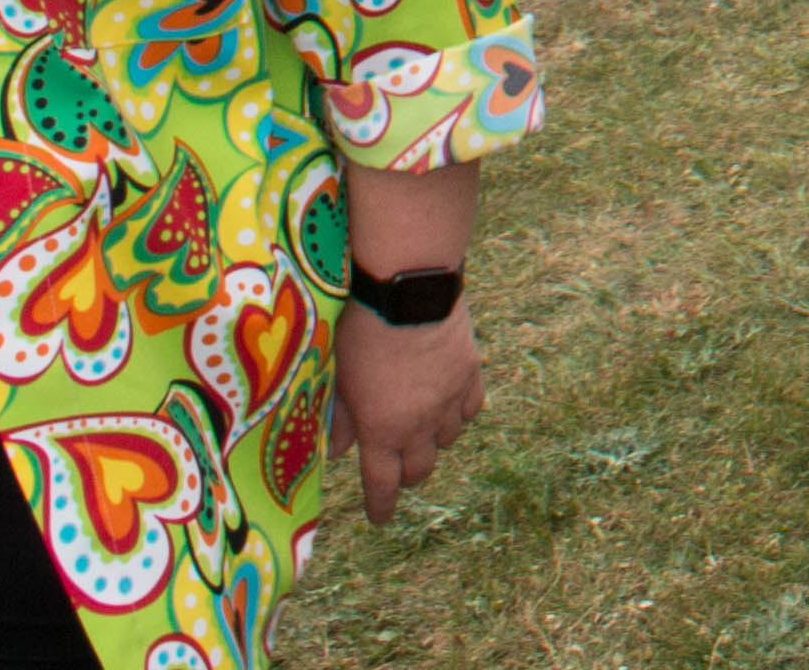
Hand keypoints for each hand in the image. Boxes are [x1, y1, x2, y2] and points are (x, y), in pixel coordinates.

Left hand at [331, 301, 484, 521]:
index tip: (380, 518)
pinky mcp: (471, 374)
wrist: (408, 290)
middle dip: (406, 475)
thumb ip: (339, 419)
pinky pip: (470, 410)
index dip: (381, 506)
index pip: (382, 485)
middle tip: (396, 467)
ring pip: (447, 440)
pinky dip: (459, 414)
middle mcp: (419, 424)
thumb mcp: (338, 378)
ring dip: (432, 441)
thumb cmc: (360, 332)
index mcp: (381, 430)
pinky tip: (448, 403)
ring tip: (420, 427)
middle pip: (419, 470)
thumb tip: (337, 450)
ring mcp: (449, 400)